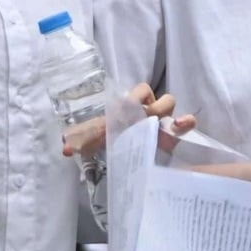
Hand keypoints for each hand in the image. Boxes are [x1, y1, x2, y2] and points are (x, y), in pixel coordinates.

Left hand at [60, 83, 196, 157]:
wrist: (134, 159)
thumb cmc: (117, 142)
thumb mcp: (100, 141)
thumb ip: (84, 143)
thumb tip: (64, 148)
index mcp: (130, 106)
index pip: (136, 91)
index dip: (133, 98)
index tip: (126, 112)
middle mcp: (146, 109)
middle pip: (149, 92)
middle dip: (145, 102)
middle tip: (140, 120)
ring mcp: (162, 120)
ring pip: (168, 102)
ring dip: (162, 110)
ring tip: (158, 124)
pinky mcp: (174, 135)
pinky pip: (186, 122)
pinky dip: (185, 122)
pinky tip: (178, 127)